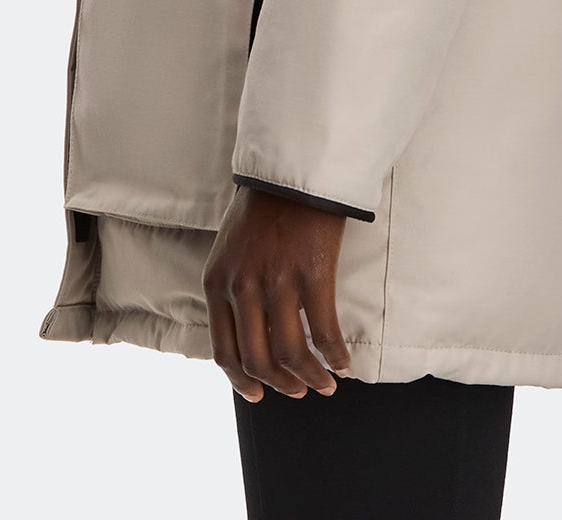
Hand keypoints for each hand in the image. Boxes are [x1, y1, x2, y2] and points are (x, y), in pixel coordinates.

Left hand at [203, 184, 353, 400]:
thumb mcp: (231, 248)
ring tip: (326, 382)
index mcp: (218, 282)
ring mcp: (276, 282)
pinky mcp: (312, 274)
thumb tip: (251, 332)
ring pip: (291, 354)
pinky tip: (344, 361)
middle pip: (258, 360)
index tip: (258, 395)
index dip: (242, 382)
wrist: (293, 166)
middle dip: (281, 384)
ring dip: (310, 377)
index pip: (224, 351)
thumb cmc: (264, 205)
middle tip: (300, 391)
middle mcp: (242, 288)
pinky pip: (325, 330)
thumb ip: (234, 287)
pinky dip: (335, 354)